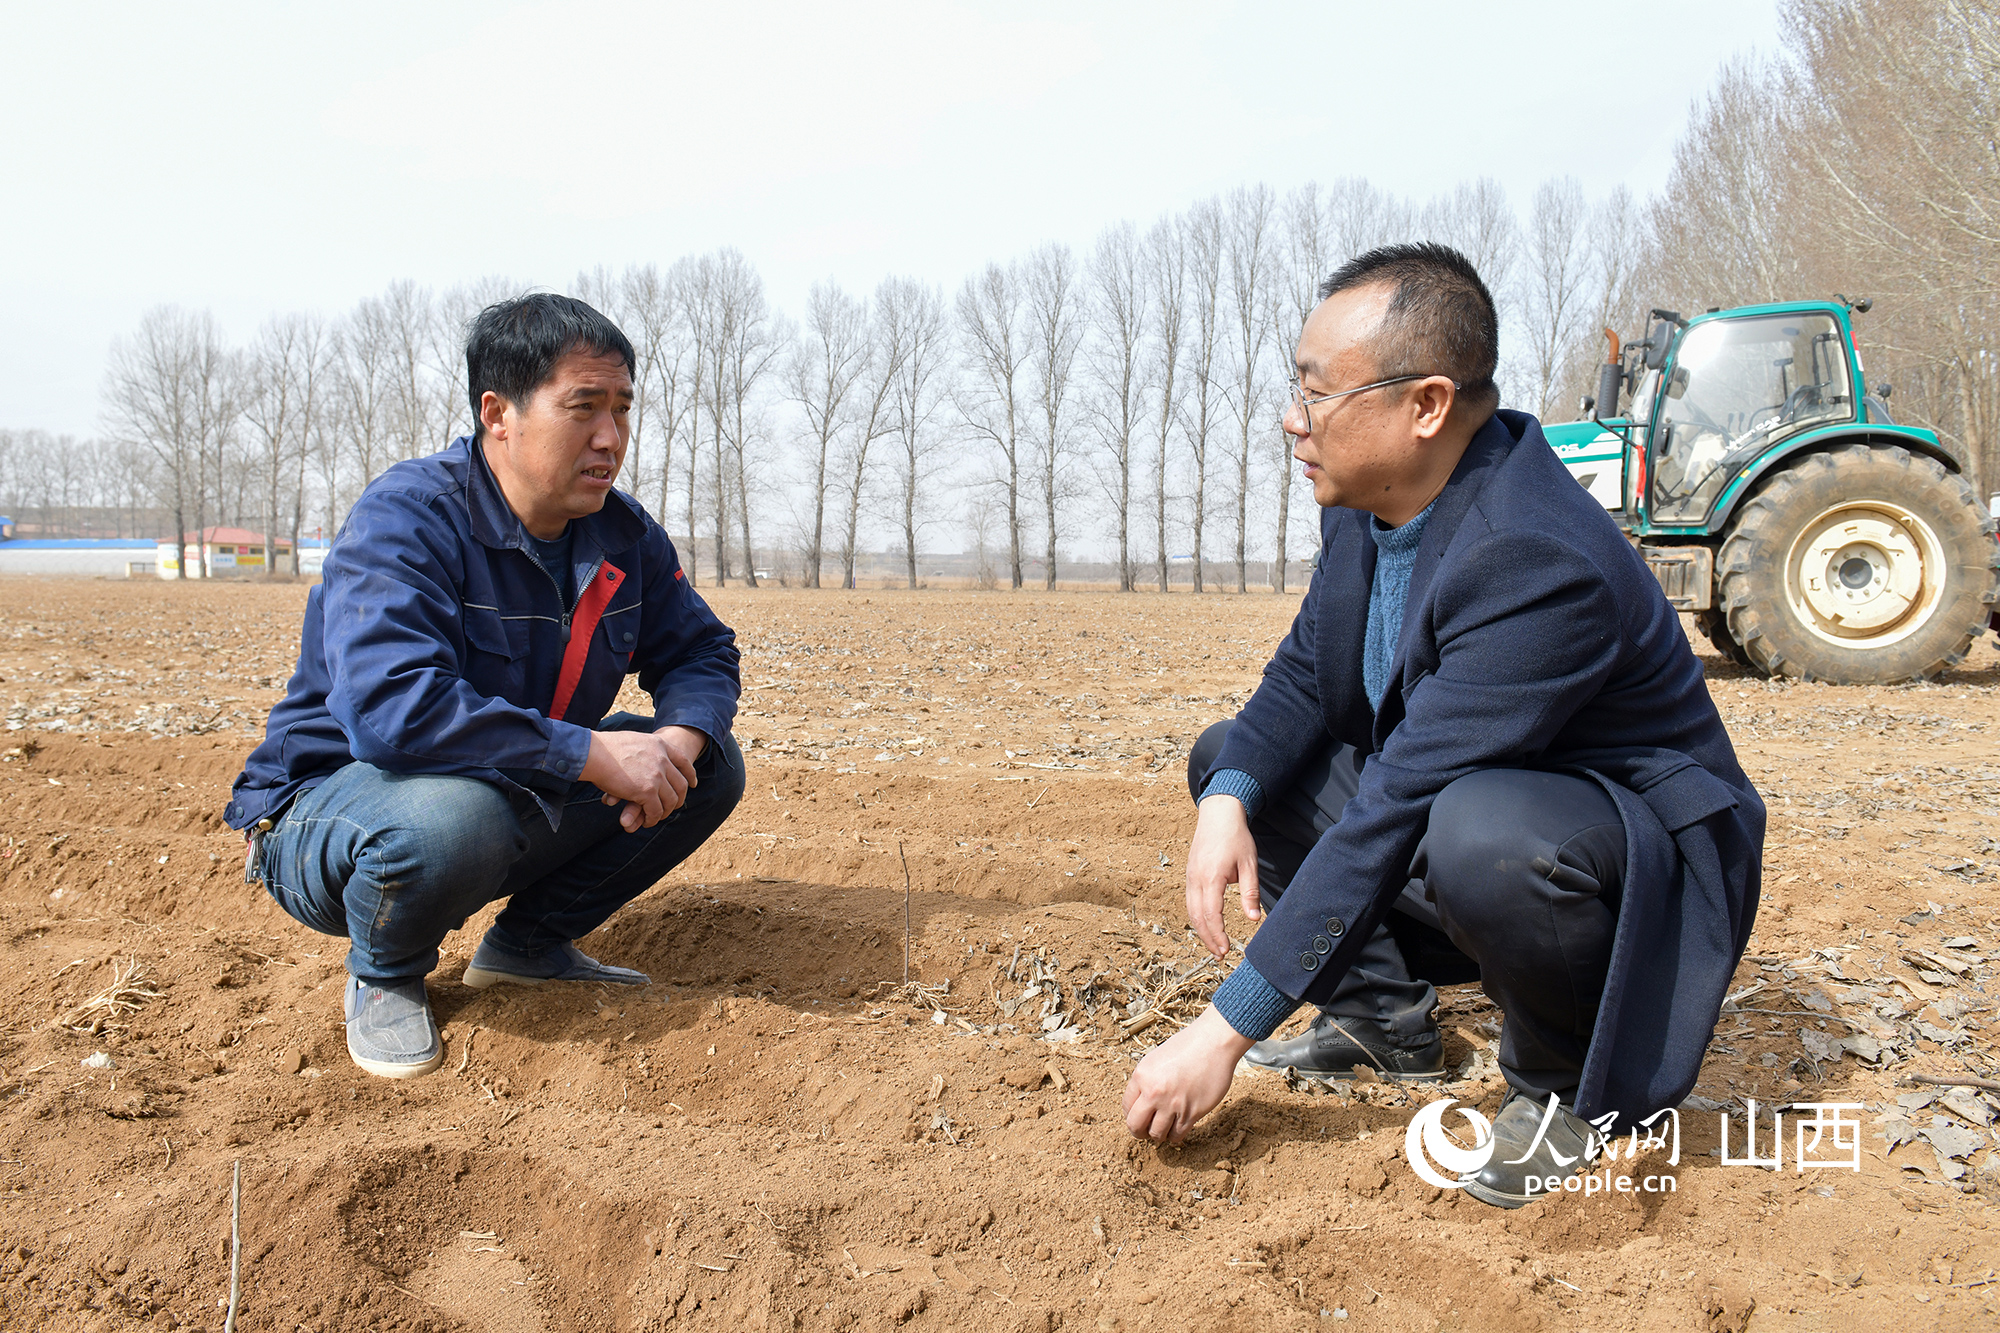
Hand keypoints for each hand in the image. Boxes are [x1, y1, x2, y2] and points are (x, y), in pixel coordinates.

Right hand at [581, 727, 704, 830]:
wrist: (593, 752)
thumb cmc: (604, 747)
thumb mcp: (633, 740)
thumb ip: (644, 749)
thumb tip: (644, 753)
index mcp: (659, 745)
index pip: (683, 761)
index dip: (690, 774)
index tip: (692, 784)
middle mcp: (662, 760)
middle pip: (681, 784)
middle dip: (679, 798)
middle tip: (673, 806)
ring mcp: (657, 776)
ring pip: (671, 800)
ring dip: (665, 812)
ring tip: (657, 817)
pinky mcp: (647, 792)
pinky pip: (656, 811)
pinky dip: (653, 819)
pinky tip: (647, 821)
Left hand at [1122, 1005, 1255, 1143]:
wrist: (1213, 1043)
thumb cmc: (1186, 1047)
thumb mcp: (1155, 1060)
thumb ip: (1146, 1081)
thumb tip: (1141, 1103)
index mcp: (1141, 1076)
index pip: (1126, 1107)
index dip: (1131, 1115)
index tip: (1139, 1117)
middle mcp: (1154, 1092)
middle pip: (1135, 1126)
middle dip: (1139, 1131)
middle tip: (1145, 1131)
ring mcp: (1173, 1104)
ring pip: (1157, 1134)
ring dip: (1159, 1134)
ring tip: (1164, 1128)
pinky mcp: (1192, 1113)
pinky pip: (1177, 1135)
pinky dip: (1175, 1135)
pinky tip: (1177, 1127)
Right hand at [1186, 794, 1260, 959]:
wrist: (1218, 814)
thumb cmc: (1236, 837)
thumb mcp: (1249, 864)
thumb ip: (1250, 893)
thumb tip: (1254, 919)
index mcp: (1211, 877)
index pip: (1211, 914)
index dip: (1218, 934)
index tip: (1227, 950)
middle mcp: (1196, 879)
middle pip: (1197, 917)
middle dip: (1209, 939)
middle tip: (1221, 955)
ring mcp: (1190, 876)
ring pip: (1191, 911)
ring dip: (1201, 931)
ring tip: (1214, 946)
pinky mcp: (1189, 875)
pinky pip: (1190, 901)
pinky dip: (1197, 918)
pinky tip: (1206, 925)